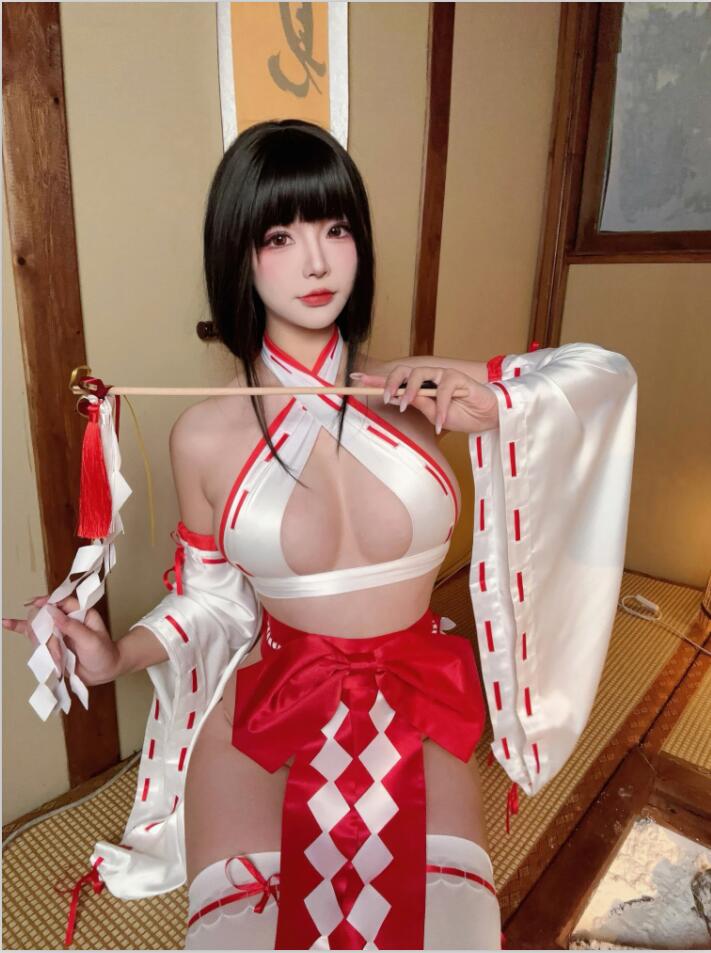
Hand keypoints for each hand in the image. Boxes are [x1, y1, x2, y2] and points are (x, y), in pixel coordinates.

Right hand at [3, 596, 119, 685]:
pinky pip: (34, 635)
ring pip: (39, 627)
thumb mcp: (91, 640)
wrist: (104, 671)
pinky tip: (6, 623)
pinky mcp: (51, 641)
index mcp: (81, 612)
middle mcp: (67, 618)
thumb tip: (53, 611)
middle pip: (46, 615)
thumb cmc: (104, 653)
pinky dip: (21, 629)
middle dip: (44, 630)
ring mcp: (58, 630)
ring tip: (57, 656)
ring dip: (41, 642)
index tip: (35, 604)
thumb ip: (72, 626)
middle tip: (53, 647)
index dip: (48, 601)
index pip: (62, 601)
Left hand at [351, 365, 498, 434]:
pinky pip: (442, 391)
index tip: (356, 379)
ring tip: (406, 407)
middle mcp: (430, 377)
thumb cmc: (462, 415)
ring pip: (420, 375)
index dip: (376, 378)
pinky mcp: (458, 379)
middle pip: (404, 371)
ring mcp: (443, 376)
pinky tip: (439, 423)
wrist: (489, 417)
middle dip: (390, 381)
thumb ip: (418, 405)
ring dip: (410, 392)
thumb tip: (395, 398)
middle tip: (385, 396)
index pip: (396, 379)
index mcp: (421, 386)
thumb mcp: (434, 416)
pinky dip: (439, 408)